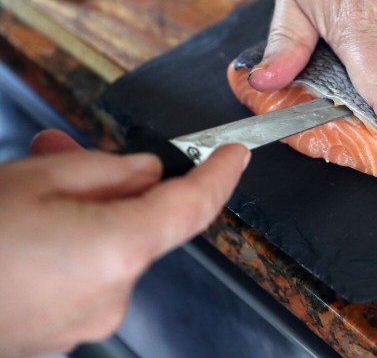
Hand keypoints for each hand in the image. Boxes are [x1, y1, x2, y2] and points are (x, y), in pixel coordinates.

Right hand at [0, 130, 248, 355]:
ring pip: (107, 249)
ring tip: (35, 180)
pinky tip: (28, 224)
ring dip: (84, 213)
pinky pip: (81, 276)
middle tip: (74, 154)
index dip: (221, 178)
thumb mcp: (37, 175)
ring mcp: (85, 322)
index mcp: (118, 250)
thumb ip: (107, 171)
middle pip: (142, 226)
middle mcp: (114, 295)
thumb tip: (145, 174)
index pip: (193, 209)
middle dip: (117, 188)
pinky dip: (68, 245)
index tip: (236, 155)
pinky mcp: (58, 334)